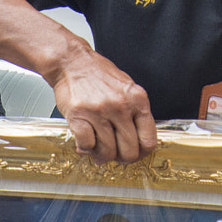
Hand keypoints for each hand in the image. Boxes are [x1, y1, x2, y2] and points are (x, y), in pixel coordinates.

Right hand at [44, 43, 156, 163]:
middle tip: (115, 155)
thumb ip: (134, 114)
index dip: (142, 153)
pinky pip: (87, 145)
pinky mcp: (79, 116)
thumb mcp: (127, 89)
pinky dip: (86, 148)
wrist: (73, 63)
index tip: (136, 154)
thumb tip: (136, 142)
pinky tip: (86, 142)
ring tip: (98, 149)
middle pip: (129, 151)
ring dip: (102, 155)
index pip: (148, 139)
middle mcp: (121, 106)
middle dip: (122, 158)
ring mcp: (100, 112)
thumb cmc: (98, 76)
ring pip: (108, 151)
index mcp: (137, 99)